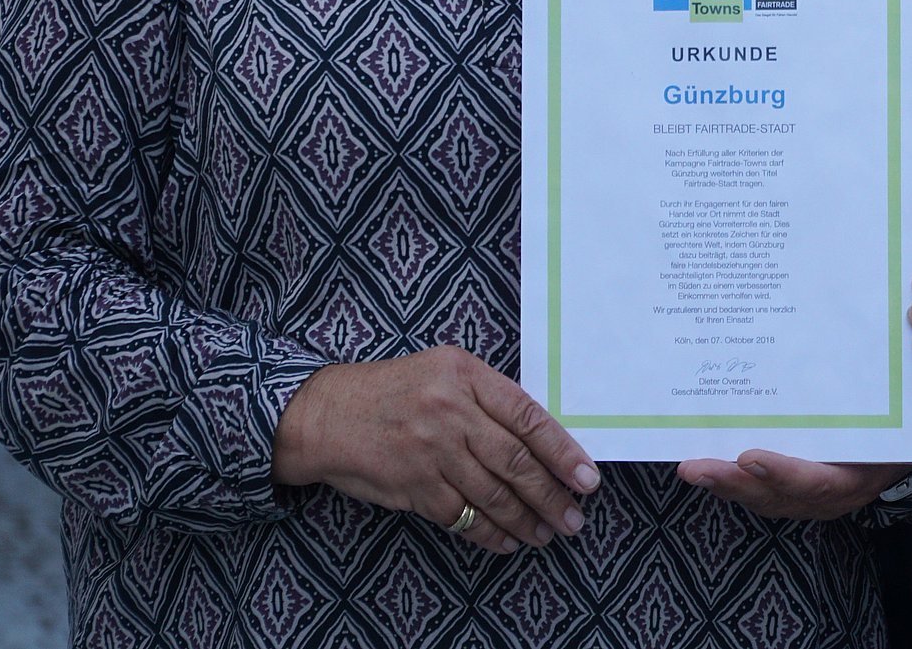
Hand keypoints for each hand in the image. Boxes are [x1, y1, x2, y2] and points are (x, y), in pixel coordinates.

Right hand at [271, 346, 599, 555]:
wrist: (325, 414)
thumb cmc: (392, 390)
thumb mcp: (443, 371)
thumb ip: (488, 397)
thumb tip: (540, 436)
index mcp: (466, 375)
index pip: (528, 417)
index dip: (562, 451)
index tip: (587, 477)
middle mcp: (451, 412)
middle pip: (515, 462)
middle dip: (551, 495)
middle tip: (574, 518)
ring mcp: (431, 452)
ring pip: (492, 494)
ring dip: (525, 520)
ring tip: (546, 533)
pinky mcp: (413, 486)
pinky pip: (461, 516)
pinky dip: (488, 534)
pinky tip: (506, 541)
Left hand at [673, 363, 911, 519]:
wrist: (909, 443)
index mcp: (860, 475)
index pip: (821, 482)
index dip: (786, 474)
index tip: (752, 456)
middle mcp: (829, 492)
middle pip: (777, 495)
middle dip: (736, 484)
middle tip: (697, 467)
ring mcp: (806, 492)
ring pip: (759, 496)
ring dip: (723, 484)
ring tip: (688, 466)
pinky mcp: (788, 484)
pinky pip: (754, 488)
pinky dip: (726, 478)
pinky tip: (696, 461)